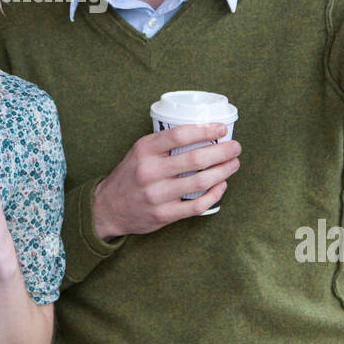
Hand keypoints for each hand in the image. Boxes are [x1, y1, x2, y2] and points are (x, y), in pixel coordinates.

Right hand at [93, 124, 241, 239]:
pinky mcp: (164, 215)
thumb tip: (202, 132)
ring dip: (223, 171)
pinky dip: (214, 194)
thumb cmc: (130, 175)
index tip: (221, 129)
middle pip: (195, 159)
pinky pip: (196, 205)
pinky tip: (221, 185)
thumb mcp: (139, 152)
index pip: (179, 135)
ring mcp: (157, 195)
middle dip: (222, 151)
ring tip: (233, 164)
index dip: (204, 130)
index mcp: (144, 150)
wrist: (108, 208)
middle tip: (235, 147)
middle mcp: (150, 172)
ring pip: (200, 182)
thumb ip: (163, 143)